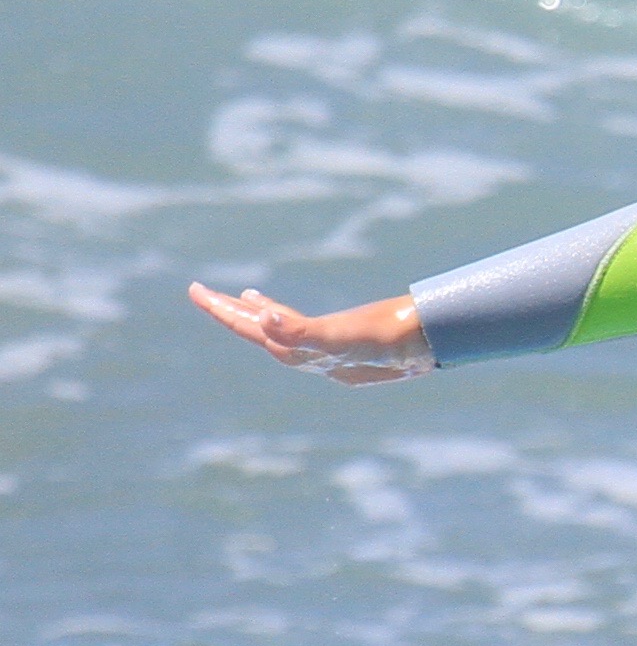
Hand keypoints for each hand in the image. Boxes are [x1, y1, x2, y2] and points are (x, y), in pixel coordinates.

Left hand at [188, 282, 432, 383]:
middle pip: (259, 333)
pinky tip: (276, 308)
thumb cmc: (392, 339)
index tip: (195, 291)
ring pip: (279, 332)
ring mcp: (328, 350)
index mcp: (305, 352)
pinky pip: (301, 329)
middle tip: (197, 291)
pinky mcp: (345, 342)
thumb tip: (263, 319)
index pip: (255, 331)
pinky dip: (282, 316)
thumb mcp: (344, 336)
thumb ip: (303, 333)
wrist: (432, 343)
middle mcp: (312, 354)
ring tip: (236, 299)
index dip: (224, 313)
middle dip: (228, 313)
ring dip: (253, 316)